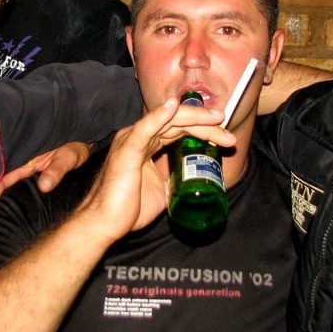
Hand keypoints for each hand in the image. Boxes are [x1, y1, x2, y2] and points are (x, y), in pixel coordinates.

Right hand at [0, 142, 92, 226]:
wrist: (85, 147)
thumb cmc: (76, 150)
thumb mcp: (68, 157)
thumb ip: (57, 170)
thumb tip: (44, 185)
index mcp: (27, 165)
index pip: (2, 182)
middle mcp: (24, 173)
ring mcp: (29, 180)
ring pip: (6, 194)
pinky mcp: (35, 184)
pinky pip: (16, 196)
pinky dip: (6, 206)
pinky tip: (1, 219)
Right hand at [76, 97, 235, 242]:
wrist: (105, 224)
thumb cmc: (127, 208)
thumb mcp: (160, 189)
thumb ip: (173, 177)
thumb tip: (191, 179)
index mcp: (146, 144)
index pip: (179, 128)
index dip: (202, 128)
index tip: (224, 134)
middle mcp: (139, 136)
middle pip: (177, 122)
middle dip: (205, 123)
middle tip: (226, 126)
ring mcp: (131, 140)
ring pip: (168, 121)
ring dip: (195, 119)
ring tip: (218, 120)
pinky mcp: (126, 150)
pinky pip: (145, 129)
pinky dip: (159, 116)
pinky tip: (173, 108)